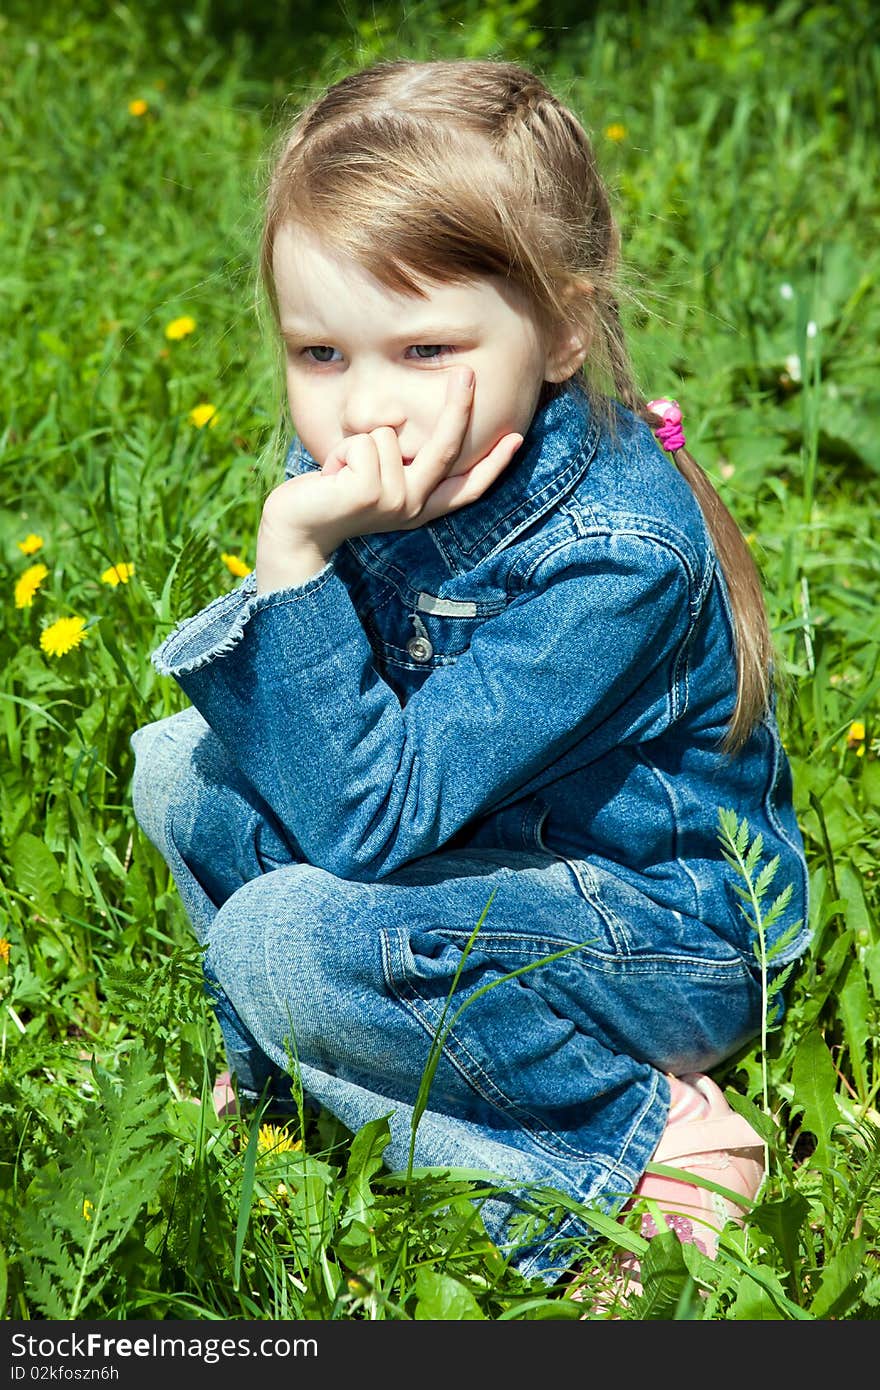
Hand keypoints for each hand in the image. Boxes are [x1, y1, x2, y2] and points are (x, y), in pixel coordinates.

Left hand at [255, 369, 522, 590]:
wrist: (295, 530)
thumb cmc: (329, 496)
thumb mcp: (370, 474)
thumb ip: (391, 454)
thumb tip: (395, 419)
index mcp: (418, 505)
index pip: (466, 486)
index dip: (493, 463)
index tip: (517, 437)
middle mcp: (413, 507)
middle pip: (446, 450)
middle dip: (458, 408)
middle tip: (466, 373)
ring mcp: (393, 502)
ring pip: (387, 435)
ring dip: (355, 444)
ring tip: (340, 471)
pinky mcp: (368, 493)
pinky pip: (364, 441)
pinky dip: (342, 450)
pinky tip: (331, 476)